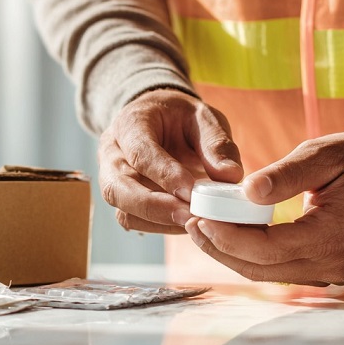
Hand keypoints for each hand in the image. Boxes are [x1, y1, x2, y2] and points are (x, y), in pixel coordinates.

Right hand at [98, 89, 242, 234]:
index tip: (192, 191)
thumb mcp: (203, 117)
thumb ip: (216, 143)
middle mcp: (112, 154)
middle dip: (154, 206)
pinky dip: (159, 227)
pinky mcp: (122, 200)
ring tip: (193, 221)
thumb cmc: (181, 118)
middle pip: (118, 188)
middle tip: (190, 216)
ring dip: (158, 221)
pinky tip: (185, 222)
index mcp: (129, 124)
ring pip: (123, 209)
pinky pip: (132, 220)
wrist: (160, 121)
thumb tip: (230, 176)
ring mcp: (112, 179)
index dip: (165, 175)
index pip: (140, 153)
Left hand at [186, 131, 343, 284]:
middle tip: (192, 224)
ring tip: (205, 228)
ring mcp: (333, 271)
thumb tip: (246, 190)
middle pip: (262, 269)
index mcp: (334, 236)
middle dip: (222, 249)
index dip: (227, 237)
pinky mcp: (329, 268)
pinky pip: (283, 269)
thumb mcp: (324, 154)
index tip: (200, 217)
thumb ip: (285, 175)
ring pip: (269, 274)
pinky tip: (233, 233)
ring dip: (234, 254)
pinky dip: (254, 255)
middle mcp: (334, 264)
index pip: (266, 249)